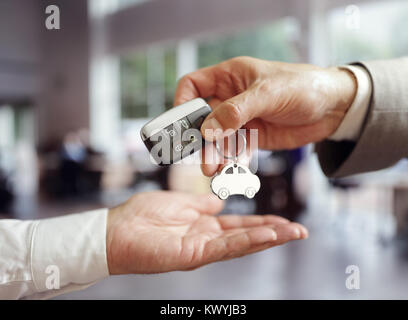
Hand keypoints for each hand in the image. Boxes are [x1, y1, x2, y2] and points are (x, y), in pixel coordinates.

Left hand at [106, 191, 307, 273]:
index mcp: (204, 226)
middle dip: (275, 234)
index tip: (284, 221)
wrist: (116, 230)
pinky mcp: (193, 255)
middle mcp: (207, 240)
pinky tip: (267, 236)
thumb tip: (219, 202)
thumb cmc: (143, 215)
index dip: (263, 223)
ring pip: (242, 244)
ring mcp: (201, 249)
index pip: (240, 225)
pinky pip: (225, 247)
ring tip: (293, 233)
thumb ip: (201, 204)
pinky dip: (248, 241)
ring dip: (268, 239)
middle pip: (247, 237)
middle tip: (301, 231)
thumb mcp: (179, 203)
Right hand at [174, 56, 356, 175]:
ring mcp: (242, 119)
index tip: (182, 122)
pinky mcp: (253, 137)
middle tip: (197, 156)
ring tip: (213, 170)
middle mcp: (231, 98)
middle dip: (199, 137)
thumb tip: (207, 130)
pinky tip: (233, 170)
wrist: (334, 108)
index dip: (183, 101)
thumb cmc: (304, 86)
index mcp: (230, 77)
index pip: (193, 85)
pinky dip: (233, 161)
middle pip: (202, 118)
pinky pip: (235, 150)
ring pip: (217, 138)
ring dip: (214, 154)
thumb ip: (236, 111)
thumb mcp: (268, 94)